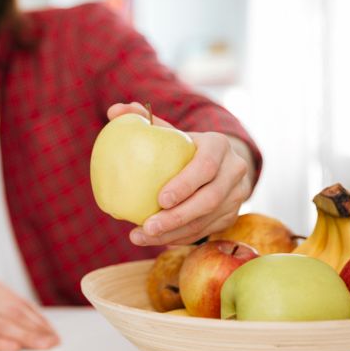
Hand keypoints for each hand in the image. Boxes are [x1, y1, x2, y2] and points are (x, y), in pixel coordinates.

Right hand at [0, 275, 58, 350]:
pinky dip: (0, 341)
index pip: (21, 304)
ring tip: (42, 344)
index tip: (51, 330)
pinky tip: (14, 346)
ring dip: (26, 336)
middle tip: (53, 340)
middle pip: (16, 314)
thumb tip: (29, 316)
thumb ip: (2, 301)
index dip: (39, 318)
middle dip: (38, 328)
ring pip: (4, 324)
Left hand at [107, 102, 254, 245]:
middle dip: (177, 217)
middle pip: (208, 200)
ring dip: (173, 233)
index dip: (185, 185)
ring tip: (142, 236)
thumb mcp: (168, 130)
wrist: (217, 161)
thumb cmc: (183, 145)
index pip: (205, 167)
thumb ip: (143, 119)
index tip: (160, 199)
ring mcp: (236, 196)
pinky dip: (178, 238)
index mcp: (219, 145)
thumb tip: (113, 111)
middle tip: (147, 226)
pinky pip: (204, 232)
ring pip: (206, 221)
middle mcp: (234, 171)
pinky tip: (153, 239)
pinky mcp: (231, 216)